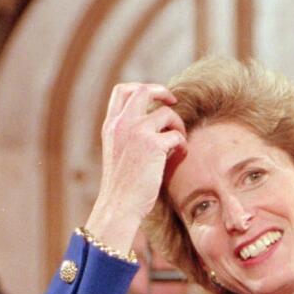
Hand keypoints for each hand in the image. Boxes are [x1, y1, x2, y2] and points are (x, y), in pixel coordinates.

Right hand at [85, 83, 184, 251]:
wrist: (119, 205)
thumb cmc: (122, 186)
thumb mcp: (118, 153)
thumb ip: (128, 135)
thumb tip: (154, 123)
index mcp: (111, 126)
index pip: (122, 91)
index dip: (141, 87)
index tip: (155, 98)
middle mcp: (122, 124)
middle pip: (144, 90)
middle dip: (162, 92)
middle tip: (173, 102)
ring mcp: (137, 132)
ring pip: (166, 113)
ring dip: (177, 125)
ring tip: (178, 142)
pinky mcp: (153, 145)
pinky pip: (176, 135)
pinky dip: (182, 144)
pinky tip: (180, 155)